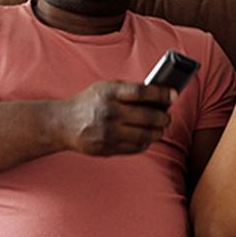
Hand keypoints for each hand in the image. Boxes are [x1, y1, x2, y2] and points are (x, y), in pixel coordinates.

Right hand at [59, 81, 173, 154]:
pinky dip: (146, 142)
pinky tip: (146, 137)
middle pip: (148, 116)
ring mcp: (108, 132)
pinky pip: (136, 147)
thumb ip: (129, 90)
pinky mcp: (108, 148)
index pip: (142, 92)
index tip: (173, 95)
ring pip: (146, 135)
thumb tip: (160, 96)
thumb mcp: (105, 88)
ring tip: (160, 128)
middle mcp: (109, 112)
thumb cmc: (89, 102)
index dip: (162, 94)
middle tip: (167, 117)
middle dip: (164, 117)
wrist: (62, 123)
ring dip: (158, 132)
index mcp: (109, 93)